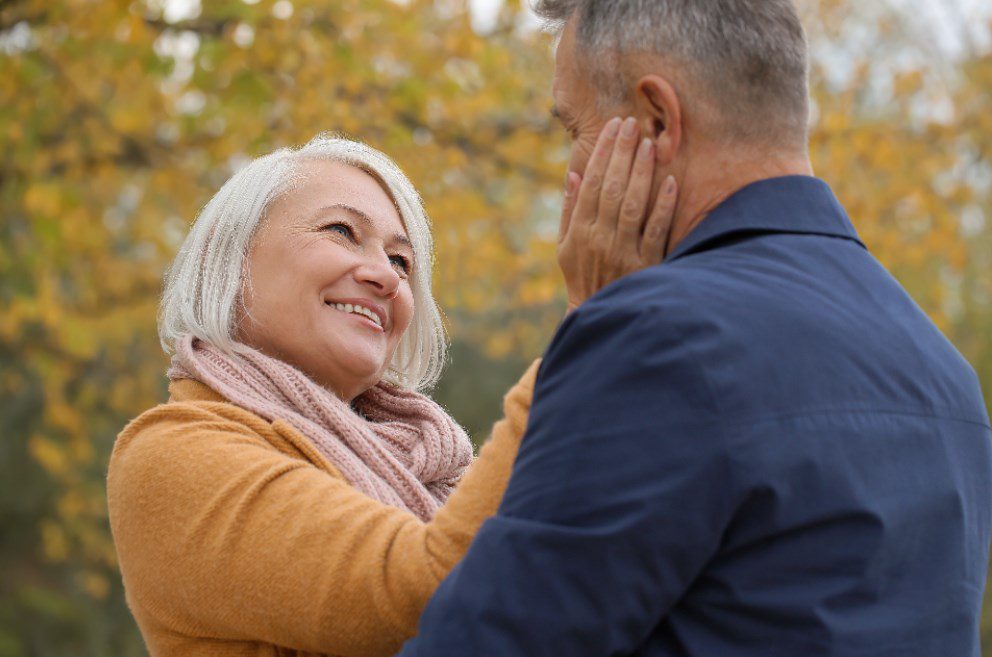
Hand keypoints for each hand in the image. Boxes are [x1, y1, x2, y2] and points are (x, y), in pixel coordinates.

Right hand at [557, 116, 677, 312]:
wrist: (598, 316)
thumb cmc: (581, 278)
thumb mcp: (565, 248)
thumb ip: (569, 211)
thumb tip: (573, 175)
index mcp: (578, 232)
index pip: (590, 184)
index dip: (602, 153)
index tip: (612, 128)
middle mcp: (599, 239)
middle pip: (611, 188)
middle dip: (622, 153)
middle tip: (632, 124)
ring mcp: (623, 252)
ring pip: (632, 204)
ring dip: (641, 172)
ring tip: (649, 144)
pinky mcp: (646, 265)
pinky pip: (656, 230)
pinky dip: (663, 206)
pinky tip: (670, 182)